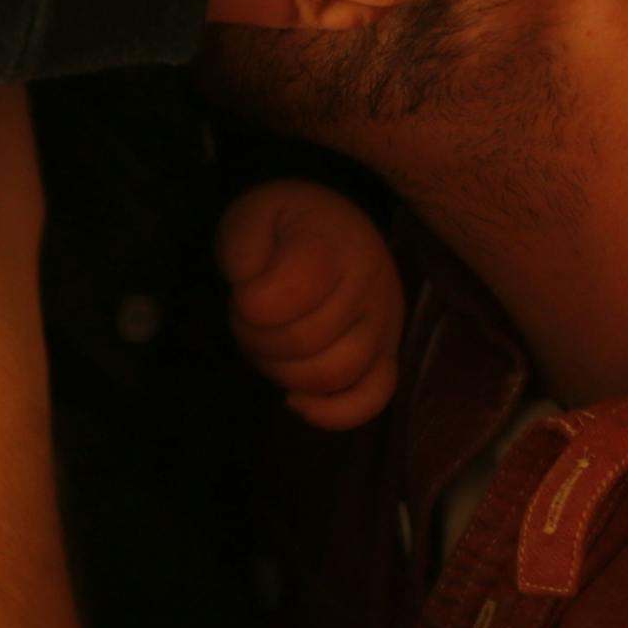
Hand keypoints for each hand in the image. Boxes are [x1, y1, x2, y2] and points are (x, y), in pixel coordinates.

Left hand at [219, 179, 403, 428]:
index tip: (239, 292)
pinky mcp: (388, 353)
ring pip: (334, 373)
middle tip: (246, 320)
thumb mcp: (252, 215)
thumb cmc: (286, 224)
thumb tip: (249, 296)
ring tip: (267, 348)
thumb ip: (242, 249)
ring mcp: (385, 322)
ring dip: (283, 372)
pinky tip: (295, 402)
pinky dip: (332, 412)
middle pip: (305, 342)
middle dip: (257, 340)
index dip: (246, 306)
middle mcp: (370, 284)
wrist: (331, 224)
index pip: (287, 295)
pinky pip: (373, 398)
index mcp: (334, 243)